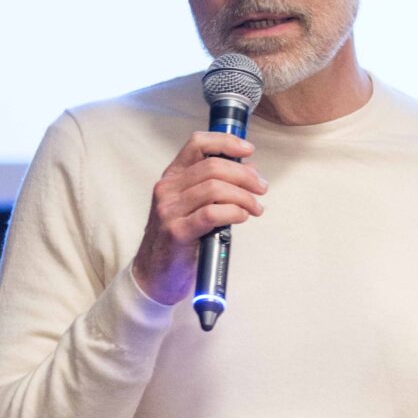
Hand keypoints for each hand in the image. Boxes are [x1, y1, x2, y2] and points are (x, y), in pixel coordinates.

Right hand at [132, 131, 266, 304]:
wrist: (155, 275)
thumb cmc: (179, 238)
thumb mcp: (195, 206)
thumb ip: (218, 185)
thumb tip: (250, 169)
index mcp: (172, 176)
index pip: (197, 144)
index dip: (226, 142)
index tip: (248, 150)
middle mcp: (167, 188)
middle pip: (213, 166)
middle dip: (245, 175)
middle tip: (261, 188)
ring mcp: (169, 210)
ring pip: (215, 188)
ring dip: (244, 197)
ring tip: (255, 208)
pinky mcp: (176, 231)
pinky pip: (212, 213)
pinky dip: (234, 212)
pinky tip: (242, 217)